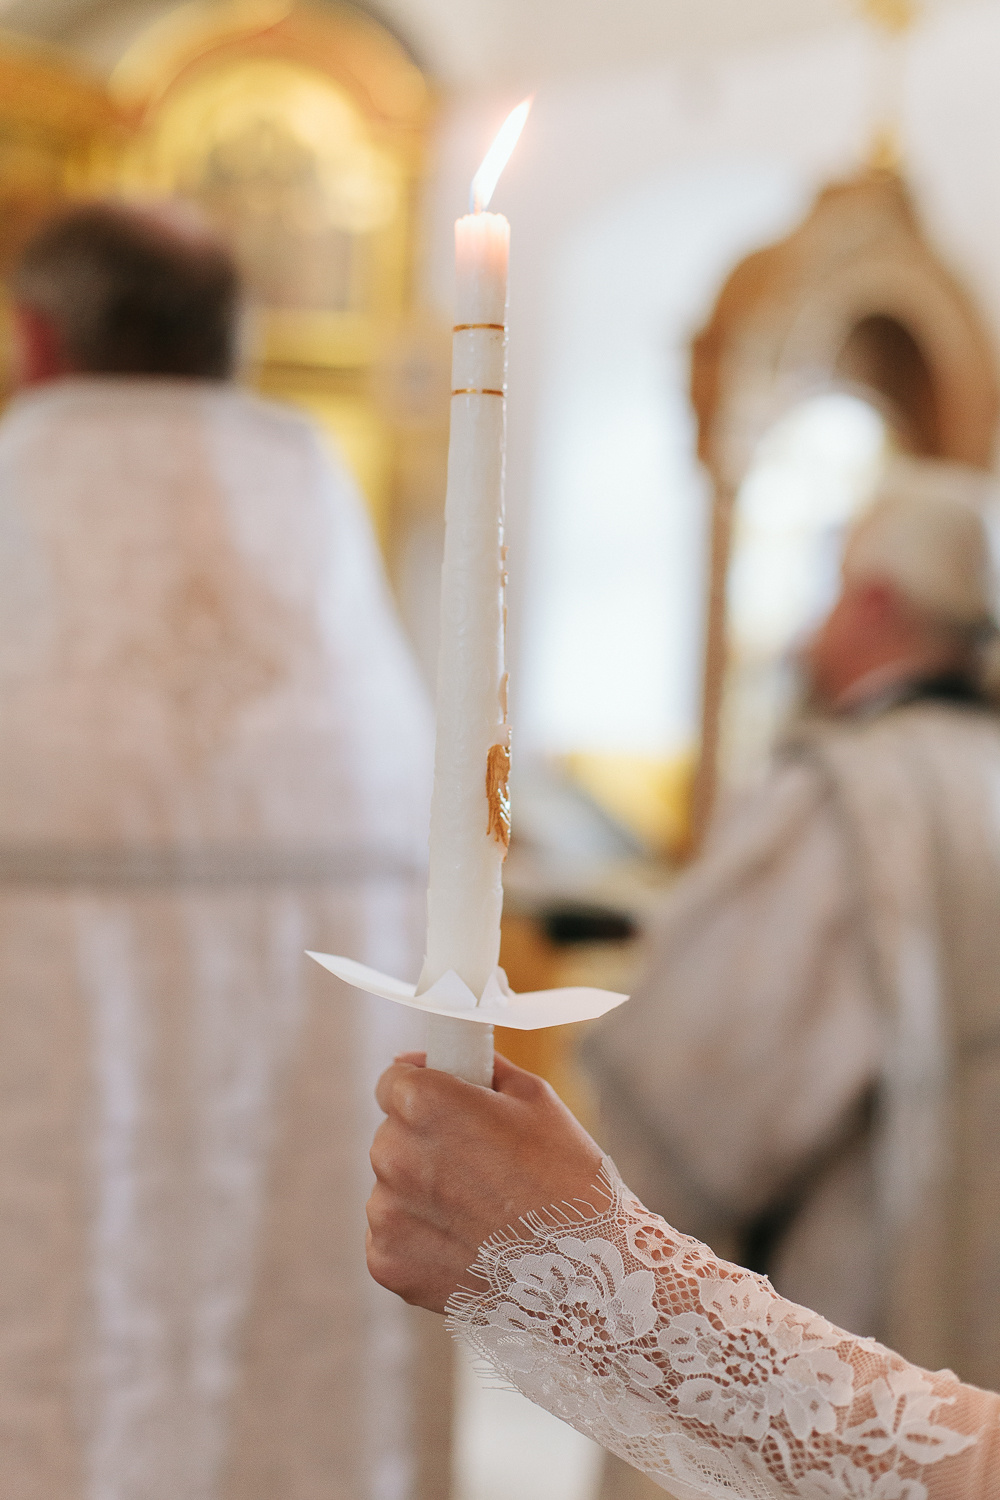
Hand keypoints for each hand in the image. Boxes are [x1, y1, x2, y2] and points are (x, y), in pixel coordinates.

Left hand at [367, 1052, 605, 1312]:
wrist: (587, 1271)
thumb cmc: (565, 1174)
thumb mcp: (532, 1096)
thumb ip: (473, 1067)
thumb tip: (418, 1060)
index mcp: (424, 1103)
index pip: (393, 1082)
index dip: (425, 1091)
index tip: (450, 1112)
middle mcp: (393, 1153)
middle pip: (392, 1134)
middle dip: (425, 1143)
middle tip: (478, 1166)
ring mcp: (386, 1213)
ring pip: (391, 1186)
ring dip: (421, 1193)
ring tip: (479, 1212)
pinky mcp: (387, 1262)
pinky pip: (392, 1234)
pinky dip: (420, 1238)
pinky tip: (465, 1244)